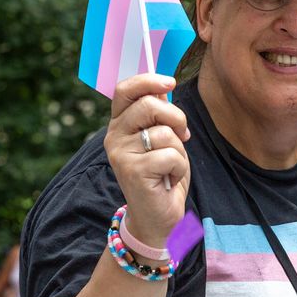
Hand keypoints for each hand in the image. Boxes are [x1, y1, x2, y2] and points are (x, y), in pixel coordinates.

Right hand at [104, 74, 191, 248]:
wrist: (157, 216)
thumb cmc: (163, 174)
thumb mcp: (162, 138)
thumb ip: (159, 115)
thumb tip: (164, 86)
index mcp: (119, 124)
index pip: (125, 90)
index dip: (148, 81)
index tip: (171, 82)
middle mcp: (113, 136)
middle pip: (149, 105)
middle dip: (176, 117)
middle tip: (183, 135)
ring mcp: (120, 154)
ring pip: (163, 132)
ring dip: (179, 149)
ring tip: (171, 165)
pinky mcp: (133, 171)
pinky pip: (170, 155)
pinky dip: (179, 166)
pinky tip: (169, 178)